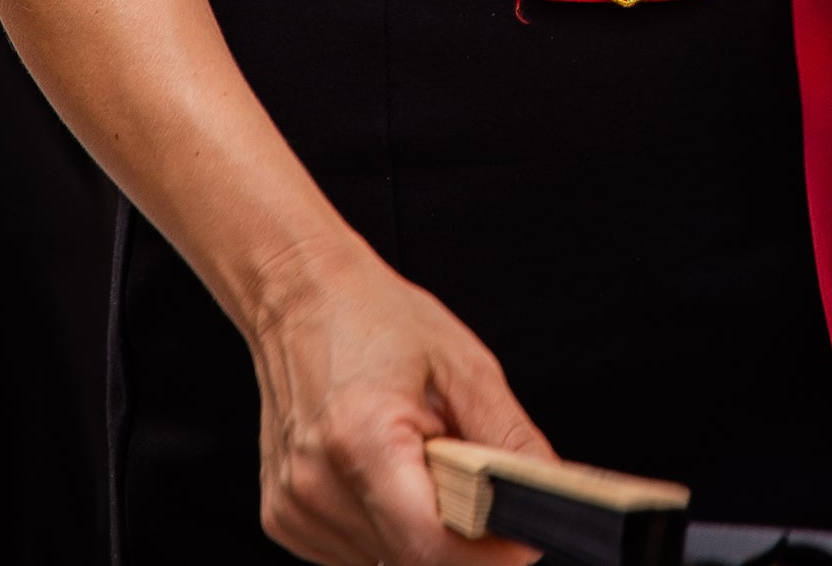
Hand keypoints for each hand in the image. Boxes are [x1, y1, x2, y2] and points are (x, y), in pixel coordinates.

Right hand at [250, 235, 552, 565]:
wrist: (299, 293)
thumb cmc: (374, 316)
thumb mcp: (464, 365)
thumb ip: (510, 441)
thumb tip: (546, 498)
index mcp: (363, 439)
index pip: (432, 547)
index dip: (487, 552)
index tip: (518, 538)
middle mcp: (318, 483)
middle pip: (414, 557)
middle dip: (455, 529)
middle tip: (459, 468)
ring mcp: (296, 506)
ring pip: (389, 558)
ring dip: (417, 526)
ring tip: (410, 455)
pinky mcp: (285, 517)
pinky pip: (357, 549)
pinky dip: (383, 521)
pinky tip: (379, 469)